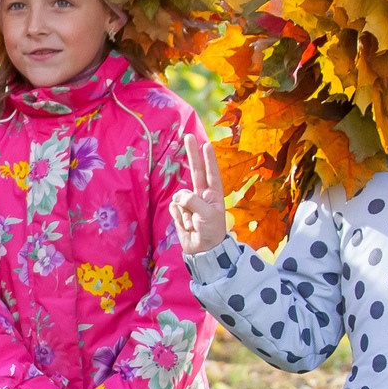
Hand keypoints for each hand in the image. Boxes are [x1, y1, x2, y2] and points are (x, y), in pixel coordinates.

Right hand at [170, 135, 228, 254]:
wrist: (202, 252)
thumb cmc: (211, 232)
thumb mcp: (207, 216)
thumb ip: (193, 201)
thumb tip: (179, 196)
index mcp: (214, 195)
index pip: (211, 173)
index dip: (208, 159)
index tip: (206, 144)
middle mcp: (202, 195)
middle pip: (196, 171)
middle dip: (192, 154)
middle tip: (188, 136)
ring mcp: (189, 203)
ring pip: (180, 196)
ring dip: (185, 211)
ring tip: (194, 225)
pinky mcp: (179, 211)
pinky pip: (173, 208)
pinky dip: (179, 217)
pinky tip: (187, 226)